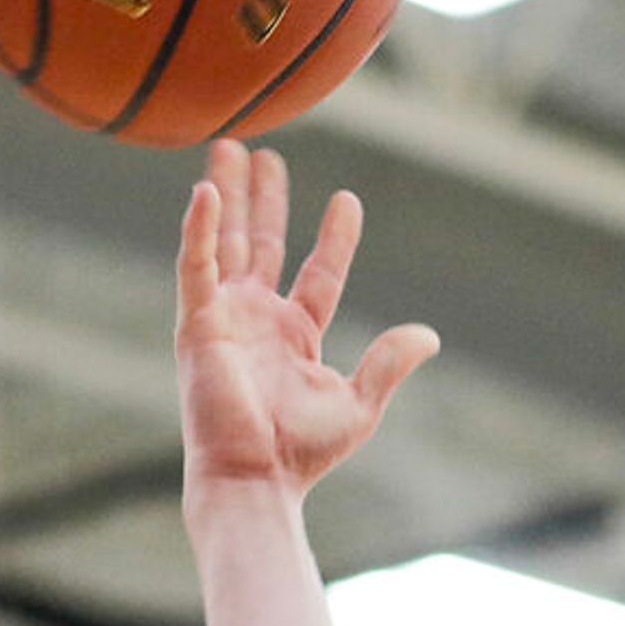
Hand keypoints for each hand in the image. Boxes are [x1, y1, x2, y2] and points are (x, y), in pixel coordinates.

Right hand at [179, 139, 438, 493]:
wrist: (258, 477)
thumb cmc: (302, 451)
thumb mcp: (360, 402)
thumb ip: (389, 362)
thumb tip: (429, 334)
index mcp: (296, 336)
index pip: (319, 272)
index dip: (333, 238)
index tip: (346, 198)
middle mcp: (258, 320)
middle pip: (261, 244)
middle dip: (263, 199)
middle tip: (262, 153)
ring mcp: (225, 318)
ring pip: (225, 241)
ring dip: (226, 195)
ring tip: (229, 147)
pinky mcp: (197, 324)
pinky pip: (195, 265)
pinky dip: (197, 228)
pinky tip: (204, 189)